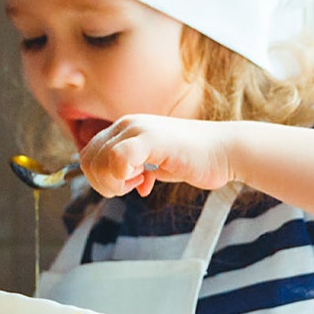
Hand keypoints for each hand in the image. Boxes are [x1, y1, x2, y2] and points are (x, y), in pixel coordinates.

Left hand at [80, 114, 235, 198]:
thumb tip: (128, 185)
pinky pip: (117, 158)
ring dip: (113, 182)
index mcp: (126, 129)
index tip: (123, 185)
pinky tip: (143, 180)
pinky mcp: (151, 138)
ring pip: (98, 160)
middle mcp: (128, 124)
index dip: (98, 177)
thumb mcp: (156, 164)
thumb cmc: (195, 159)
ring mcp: (138, 129)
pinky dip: (123, 176)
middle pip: (87, 159)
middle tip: (128, 188)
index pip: (88, 154)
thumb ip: (136, 170)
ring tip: (137, 183)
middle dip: (102, 183)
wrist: (226, 151)